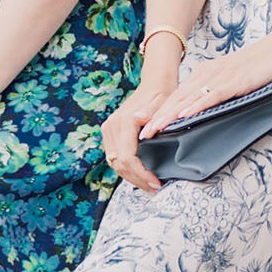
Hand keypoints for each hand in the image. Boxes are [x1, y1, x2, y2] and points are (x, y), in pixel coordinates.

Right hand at [102, 73, 176, 192]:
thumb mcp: (162, 103)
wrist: (154, 83)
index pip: (127, 158)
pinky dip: (127, 168)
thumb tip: (139, 118)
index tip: (156, 182)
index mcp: (124, 122)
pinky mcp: (110, 132)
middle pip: (119, 164)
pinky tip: (140, 174)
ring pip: (115, 163)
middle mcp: (112, 126)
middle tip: (155, 188)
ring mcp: (109, 129)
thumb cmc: (162, 94)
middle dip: (137, 179)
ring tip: (149, 184)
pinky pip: (115, 157)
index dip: (141, 174)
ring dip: (131, 177)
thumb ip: (150, 113)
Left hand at [140, 24, 271, 138]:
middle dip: (157, 117)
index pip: (178, 96)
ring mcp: (221, 77)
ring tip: (154, 129)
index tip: (146, 127)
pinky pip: (211, 96)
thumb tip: (208, 111)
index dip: (160, 112)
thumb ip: (219, 93)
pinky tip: (184, 116)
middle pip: (177, 99)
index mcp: (206, 74)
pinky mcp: (235, 82)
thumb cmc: (262, 66)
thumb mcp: (234, 81)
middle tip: (142, 134)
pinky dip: (196, 107)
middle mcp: (208, 74)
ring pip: (189, 99)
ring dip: (169, 115)